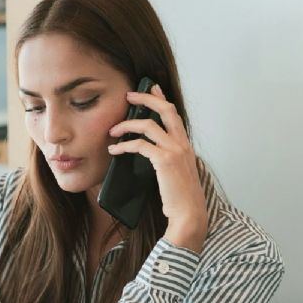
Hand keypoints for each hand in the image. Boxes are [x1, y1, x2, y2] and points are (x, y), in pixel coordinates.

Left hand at [107, 84, 208, 251]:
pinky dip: (124, 145)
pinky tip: (115, 150)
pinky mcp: (164, 161)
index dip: (161, 98)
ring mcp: (175, 151)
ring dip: (126, 124)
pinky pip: (140, 145)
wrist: (189, 215)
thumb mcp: (177, 173)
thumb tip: (149, 152)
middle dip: (146, 98)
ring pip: (148, 125)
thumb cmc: (181, 199)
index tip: (151, 87)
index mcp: (186, 145)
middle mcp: (183, 144)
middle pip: (165, 109)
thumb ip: (168, 159)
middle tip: (128, 95)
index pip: (174, 114)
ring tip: (112, 130)